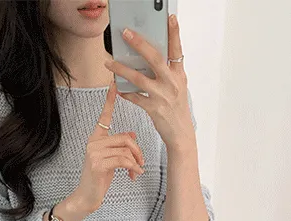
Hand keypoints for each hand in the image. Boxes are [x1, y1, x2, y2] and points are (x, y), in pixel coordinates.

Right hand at [63, 81, 143, 220]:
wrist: (86, 197)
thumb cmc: (99, 179)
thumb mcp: (111, 160)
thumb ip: (120, 147)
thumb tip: (133, 135)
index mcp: (96, 139)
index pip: (104, 117)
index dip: (109, 101)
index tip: (113, 84)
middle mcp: (93, 142)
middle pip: (125, 138)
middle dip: (137, 152)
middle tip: (141, 163)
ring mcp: (94, 153)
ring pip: (126, 149)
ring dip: (136, 162)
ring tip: (136, 172)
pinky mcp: (98, 164)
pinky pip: (123, 160)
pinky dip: (132, 168)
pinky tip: (133, 175)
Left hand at [104, 14, 194, 149]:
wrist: (181, 134)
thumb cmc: (177, 109)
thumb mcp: (178, 87)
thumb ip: (167, 72)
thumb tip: (149, 58)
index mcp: (179, 75)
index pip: (177, 50)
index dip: (174, 33)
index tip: (170, 18)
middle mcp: (172, 83)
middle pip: (154, 58)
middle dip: (139, 44)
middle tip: (126, 33)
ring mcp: (162, 95)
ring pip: (138, 78)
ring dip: (121, 69)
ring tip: (109, 63)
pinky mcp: (154, 108)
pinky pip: (135, 97)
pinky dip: (125, 92)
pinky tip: (118, 88)